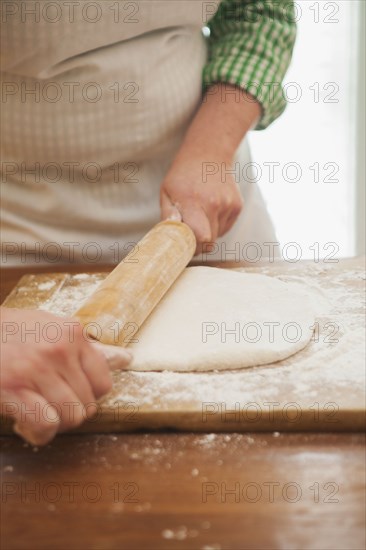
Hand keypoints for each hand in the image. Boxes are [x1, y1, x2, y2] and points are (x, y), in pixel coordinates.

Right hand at [0, 307, 131, 444]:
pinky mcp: (15, 388)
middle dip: (68, 411)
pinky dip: (38, 432)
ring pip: (71, 416)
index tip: (66, 393)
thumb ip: (87, 348)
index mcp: (72, 333)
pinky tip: (23, 422)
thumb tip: (127, 358)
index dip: (86, 396)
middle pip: (88, 404)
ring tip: (33, 411)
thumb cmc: (9, 335)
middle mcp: (59, 348)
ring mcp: (37, 368)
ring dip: (53, 423)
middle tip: (45, 403)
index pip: (104, 383)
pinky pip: (47, 424)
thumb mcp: (51, 329)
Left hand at [160, 152, 243, 254]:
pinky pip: (225, 228)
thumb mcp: (167, 192)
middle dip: (199, 244)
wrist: (208, 155)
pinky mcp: (237, 206)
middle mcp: (214, 204)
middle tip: (189, 236)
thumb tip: (171, 237)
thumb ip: (167, 216)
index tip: (185, 247)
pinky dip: (217, 225)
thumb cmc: (183, 176)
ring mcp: (228, 205)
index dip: (192, 247)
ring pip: (217, 235)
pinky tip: (211, 210)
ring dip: (208, 232)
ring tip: (200, 214)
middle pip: (209, 241)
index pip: (200, 237)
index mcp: (193, 202)